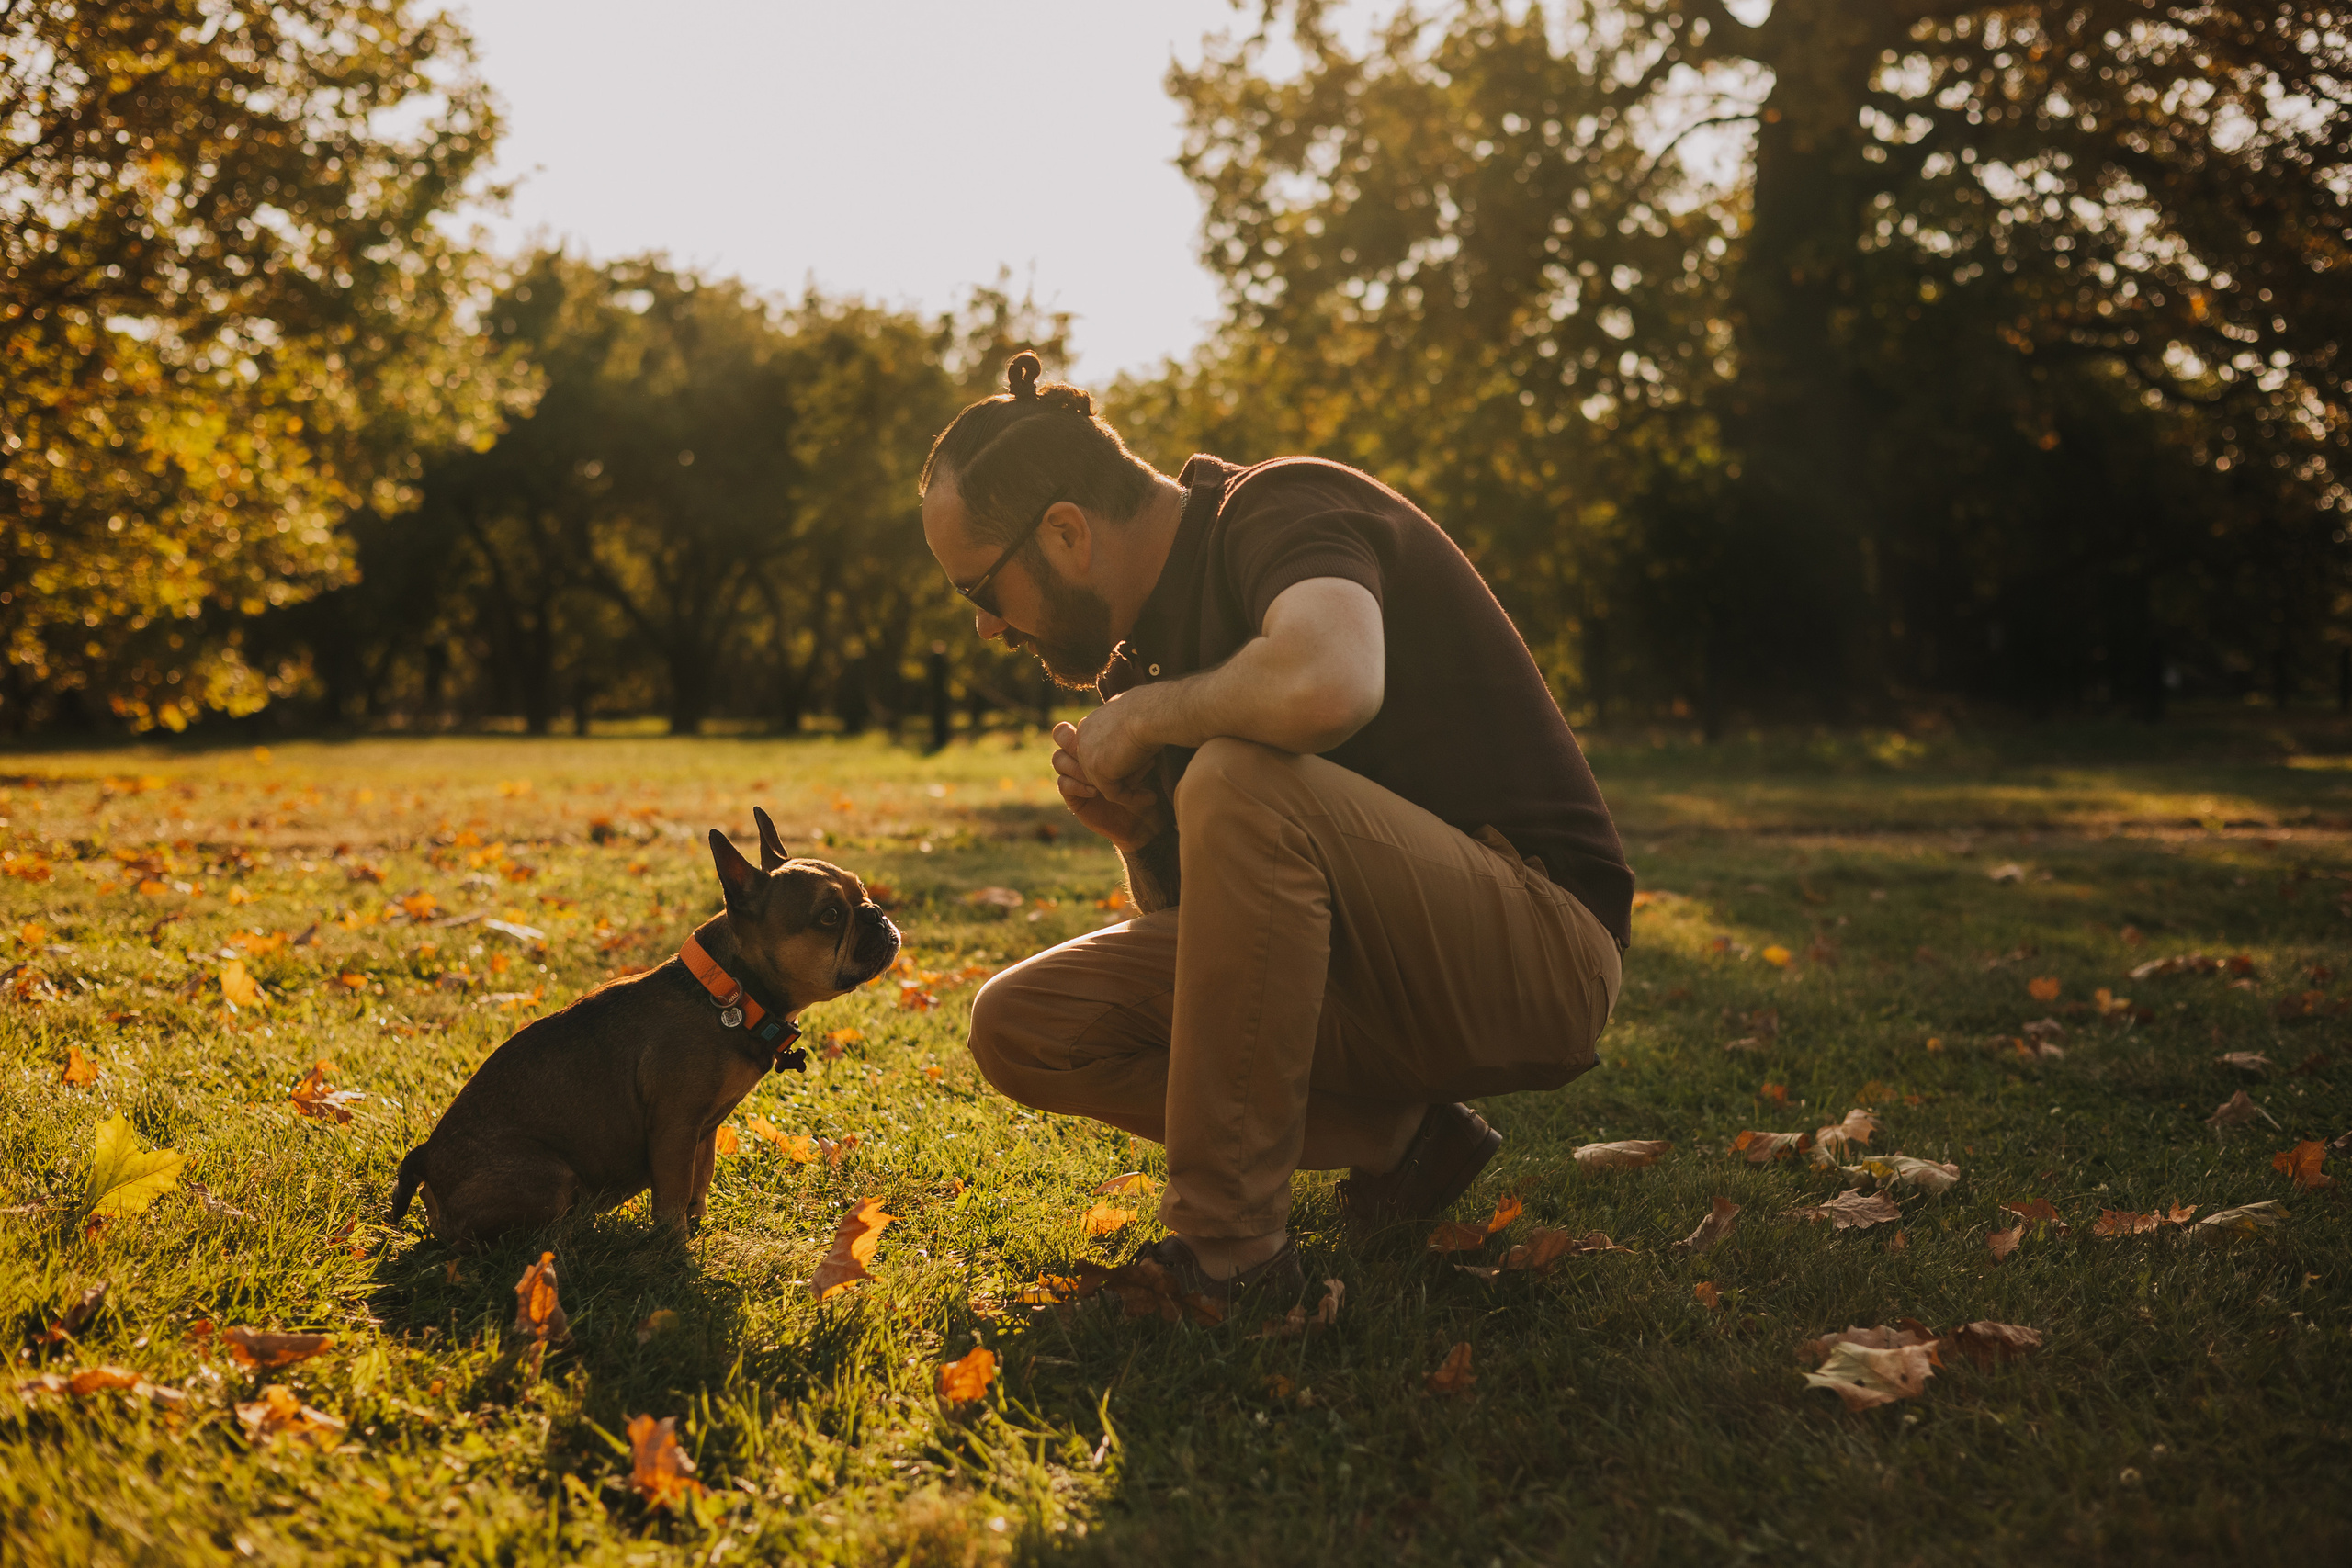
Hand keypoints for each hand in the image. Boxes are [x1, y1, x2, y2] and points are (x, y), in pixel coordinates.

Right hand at [1052, 709, 1164, 853]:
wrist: (1142, 819)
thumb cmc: (1145, 785)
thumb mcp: (1138, 760)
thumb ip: (1124, 742)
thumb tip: (1121, 722)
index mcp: (1096, 742)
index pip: (1081, 722)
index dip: (1085, 724)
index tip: (1106, 732)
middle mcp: (1082, 756)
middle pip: (1060, 736)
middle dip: (1070, 739)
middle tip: (1084, 746)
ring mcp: (1075, 775)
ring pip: (1058, 759)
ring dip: (1078, 766)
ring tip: (1097, 777)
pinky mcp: (1072, 797)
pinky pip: (1063, 784)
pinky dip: (1077, 785)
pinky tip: (1094, 791)